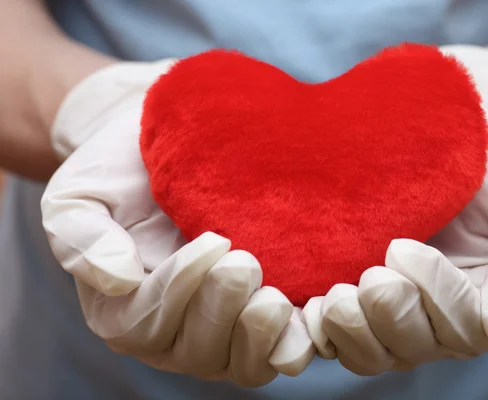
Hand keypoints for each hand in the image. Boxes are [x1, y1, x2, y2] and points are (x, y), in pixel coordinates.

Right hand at [41, 60, 314, 386]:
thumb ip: (82, 239)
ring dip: (261, 337)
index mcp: (123, 312)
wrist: (165, 156)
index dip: (180, 290)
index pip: (146, 325)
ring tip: (276, 297)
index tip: (212, 240)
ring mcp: (221, 332)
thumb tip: (120, 281)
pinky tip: (311, 310)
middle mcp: (172, 333)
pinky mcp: (261, 321)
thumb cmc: (121, 177)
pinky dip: (298, 340)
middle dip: (222, 311)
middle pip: (197, 353)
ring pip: (243, 365)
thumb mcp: (79, 196)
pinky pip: (282, 351)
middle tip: (246, 261)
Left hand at [301, 45, 487, 374]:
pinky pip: (333, 338)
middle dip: (389, 315)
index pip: (465, 326)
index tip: (403, 246)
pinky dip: (317, 332)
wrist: (443, 141)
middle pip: (413, 346)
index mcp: (484, 303)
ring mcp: (391, 316)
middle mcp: (435, 319)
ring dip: (351, 331)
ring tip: (335, 298)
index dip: (436, 295)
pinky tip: (306, 307)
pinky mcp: (353, 302)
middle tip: (371, 276)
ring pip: (370, 353)